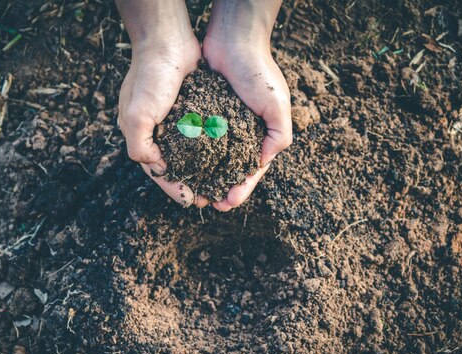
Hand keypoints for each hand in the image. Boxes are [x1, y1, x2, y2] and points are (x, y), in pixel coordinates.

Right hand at [118, 37, 209, 206]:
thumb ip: (139, 145)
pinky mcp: (192, 108)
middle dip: (192, 184)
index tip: (194, 201)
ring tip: (221, 183)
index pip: (159, 172)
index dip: (176, 189)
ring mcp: (175, 120)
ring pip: (191, 154)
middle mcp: (157, 131)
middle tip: (211, 198)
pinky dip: (212, 148)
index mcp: (141, 136)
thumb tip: (153, 167)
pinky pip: (202, 135)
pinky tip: (226, 158)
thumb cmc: (150, 75)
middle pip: (176, 167)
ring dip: (204, 170)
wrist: (167, 40)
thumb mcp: (137, 114)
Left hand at [203, 37, 291, 210]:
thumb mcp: (277, 105)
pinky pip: (197, 140)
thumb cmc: (258, 71)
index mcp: (261, 136)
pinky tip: (182, 167)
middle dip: (221, 189)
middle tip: (207, 204)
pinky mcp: (205, 115)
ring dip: (204, 177)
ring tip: (194, 192)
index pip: (251, 171)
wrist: (233, 40)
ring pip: (212, 159)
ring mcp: (222, 126)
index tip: (227, 203)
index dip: (240, 189)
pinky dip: (192, 155)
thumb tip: (262, 163)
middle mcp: (241, 134)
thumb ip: (278, 136)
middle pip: (230, 170)